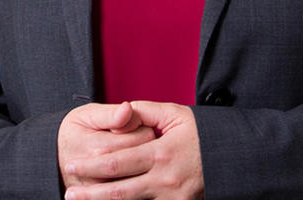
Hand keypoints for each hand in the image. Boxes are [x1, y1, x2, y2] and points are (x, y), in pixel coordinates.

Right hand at [58, 101, 155, 188]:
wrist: (54, 159)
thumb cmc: (75, 133)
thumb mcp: (87, 115)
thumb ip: (110, 113)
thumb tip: (127, 109)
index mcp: (98, 147)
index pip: (142, 135)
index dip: (143, 126)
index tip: (132, 123)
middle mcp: (103, 172)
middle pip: (146, 156)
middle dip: (146, 144)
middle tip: (134, 137)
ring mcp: (105, 188)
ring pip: (142, 173)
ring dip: (141, 162)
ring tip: (129, 153)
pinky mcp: (107, 197)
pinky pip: (134, 189)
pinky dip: (135, 177)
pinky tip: (128, 169)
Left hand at [62, 101, 203, 199]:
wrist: (233, 159)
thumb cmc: (201, 134)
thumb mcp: (175, 114)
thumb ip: (145, 112)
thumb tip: (121, 110)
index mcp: (160, 153)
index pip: (117, 161)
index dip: (91, 164)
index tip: (71, 162)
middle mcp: (165, 180)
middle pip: (119, 190)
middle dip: (91, 193)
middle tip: (68, 192)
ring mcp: (173, 199)